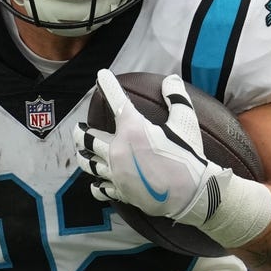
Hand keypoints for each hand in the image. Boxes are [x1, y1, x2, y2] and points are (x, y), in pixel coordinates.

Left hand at [74, 69, 223, 225]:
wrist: (191, 195)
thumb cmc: (188, 157)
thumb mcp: (186, 123)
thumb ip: (177, 98)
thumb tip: (171, 79)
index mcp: (132, 130)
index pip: (116, 100)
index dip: (107, 84)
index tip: (101, 76)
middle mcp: (118, 150)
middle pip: (87, 138)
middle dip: (80, 131)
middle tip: (79, 128)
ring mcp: (116, 172)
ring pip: (88, 162)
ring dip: (83, 155)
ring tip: (81, 151)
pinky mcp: (120, 191)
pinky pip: (99, 188)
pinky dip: (96, 184)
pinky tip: (96, 182)